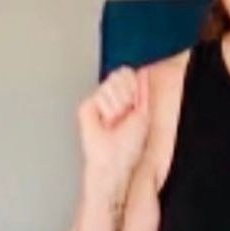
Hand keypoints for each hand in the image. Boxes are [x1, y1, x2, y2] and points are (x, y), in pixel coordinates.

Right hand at [77, 66, 150, 190]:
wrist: (115, 158)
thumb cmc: (129, 144)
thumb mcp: (143, 114)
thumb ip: (142, 92)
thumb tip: (143, 71)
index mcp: (124, 97)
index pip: (127, 73)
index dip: (133, 86)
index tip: (134, 105)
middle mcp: (110, 97)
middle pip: (118, 74)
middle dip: (127, 96)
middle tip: (124, 115)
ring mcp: (98, 101)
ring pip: (110, 84)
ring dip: (118, 106)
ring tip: (114, 122)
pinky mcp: (86, 107)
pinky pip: (100, 95)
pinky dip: (107, 110)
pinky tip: (104, 122)